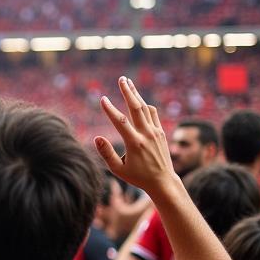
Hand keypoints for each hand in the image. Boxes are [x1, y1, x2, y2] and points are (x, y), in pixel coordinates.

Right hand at [95, 77, 178, 197]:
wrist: (163, 181)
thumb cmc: (138, 177)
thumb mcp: (118, 170)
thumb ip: (107, 153)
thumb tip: (96, 138)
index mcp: (135, 143)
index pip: (120, 121)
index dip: (110, 109)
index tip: (102, 99)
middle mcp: (147, 134)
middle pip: (136, 108)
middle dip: (128, 92)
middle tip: (122, 78)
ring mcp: (156, 132)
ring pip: (145, 108)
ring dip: (136, 94)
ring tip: (128, 83)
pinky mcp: (161, 132)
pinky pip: (153, 114)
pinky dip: (145, 106)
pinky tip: (138, 101)